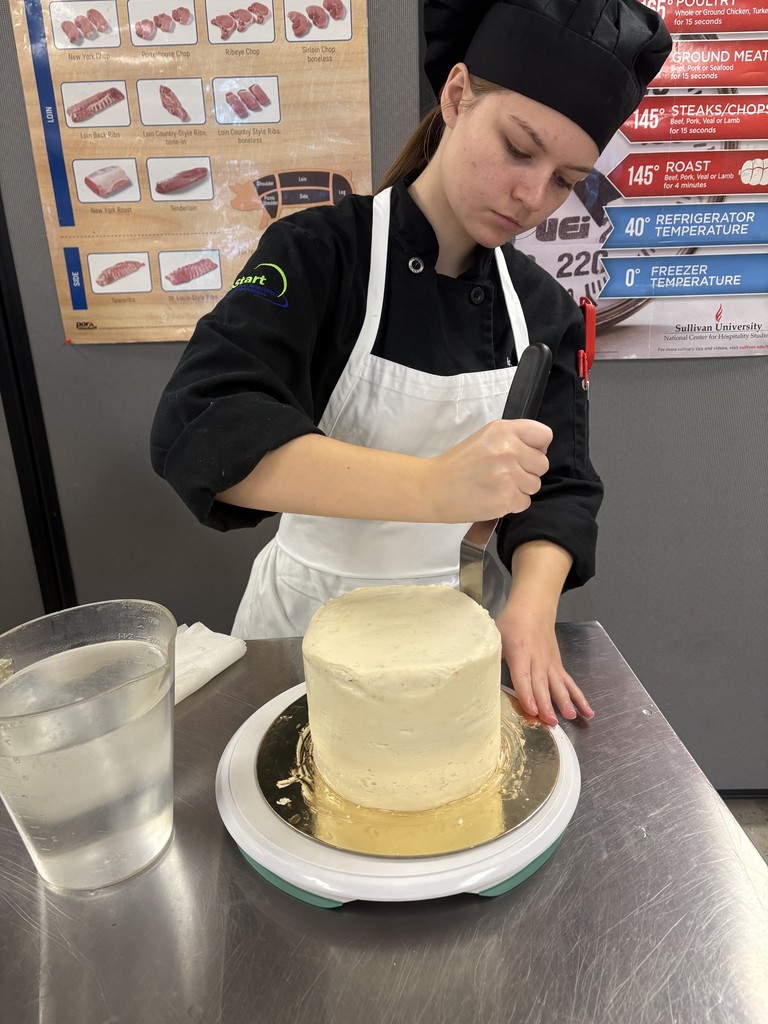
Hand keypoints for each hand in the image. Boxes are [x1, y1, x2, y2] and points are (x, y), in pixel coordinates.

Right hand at [428, 419, 552, 522]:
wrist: (432, 488)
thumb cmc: (457, 465)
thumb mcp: (484, 438)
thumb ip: (513, 439)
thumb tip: (540, 450)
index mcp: (503, 430)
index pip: (544, 435)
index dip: (537, 448)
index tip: (525, 455)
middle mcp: (508, 449)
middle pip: (542, 464)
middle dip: (527, 472)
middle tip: (504, 474)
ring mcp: (508, 474)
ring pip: (535, 485)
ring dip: (519, 489)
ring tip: (496, 486)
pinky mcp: (506, 498)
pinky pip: (525, 502)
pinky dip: (511, 504)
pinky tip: (493, 498)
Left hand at [496, 603, 593, 726]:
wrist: (533, 609)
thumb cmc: (511, 624)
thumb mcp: (495, 636)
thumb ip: (491, 657)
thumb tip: (482, 679)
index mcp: (519, 650)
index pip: (523, 675)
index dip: (526, 693)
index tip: (531, 710)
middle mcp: (537, 658)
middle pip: (542, 683)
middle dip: (546, 704)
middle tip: (551, 721)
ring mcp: (550, 662)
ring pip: (558, 684)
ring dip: (565, 701)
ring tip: (570, 716)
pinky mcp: (558, 666)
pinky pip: (569, 682)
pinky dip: (578, 696)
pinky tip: (586, 711)